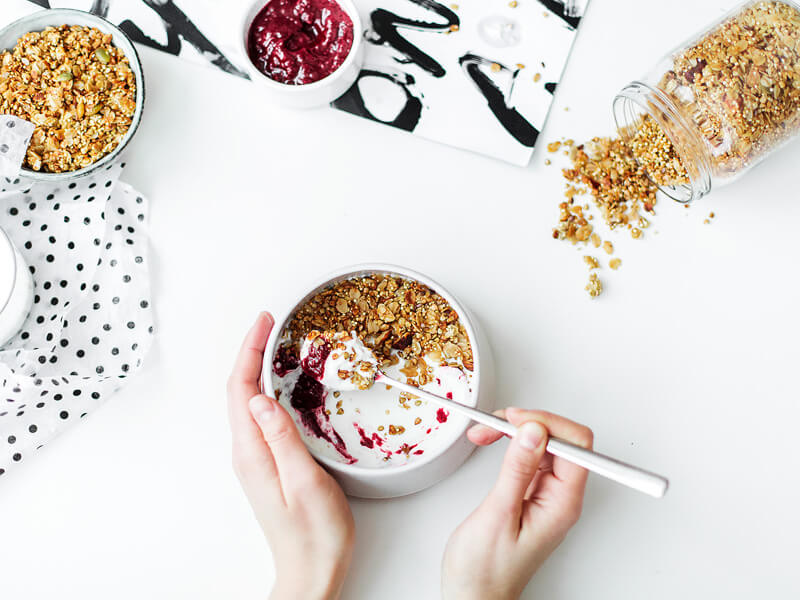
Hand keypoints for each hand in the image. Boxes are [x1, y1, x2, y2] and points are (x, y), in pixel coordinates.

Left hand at [227, 312, 354, 599]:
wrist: (312, 571)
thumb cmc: (315, 534)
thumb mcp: (305, 482)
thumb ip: (282, 438)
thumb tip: (260, 398)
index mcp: (252, 453)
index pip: (241, 390)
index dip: (249, 351)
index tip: (264, 322)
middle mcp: (248, 453)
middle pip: (239, 391)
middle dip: (250, 352)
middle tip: (270, 323)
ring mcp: (255, 459)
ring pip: (248, 402)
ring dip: (257, 369)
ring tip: (274, 344)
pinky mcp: (267, 464)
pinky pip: (260, 416)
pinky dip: (267, 390)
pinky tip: (282, 385)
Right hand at [442, 408, 592, 599]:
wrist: (473, 596)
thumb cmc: (485, 570)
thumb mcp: (498, 515)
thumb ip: (517, 470)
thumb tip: (533, 431)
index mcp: (563, 503)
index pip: (576, 445)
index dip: (546, 424)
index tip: (514, 420)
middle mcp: (561, 497)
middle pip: (562, 439)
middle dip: (528, 423)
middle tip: (494, 423)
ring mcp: (548, 494)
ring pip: (544, 443)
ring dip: (516, 430)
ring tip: (486, 431)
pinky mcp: (532, 492)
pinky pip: (531, 455)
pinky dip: (510, 443)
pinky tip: (492, 442)